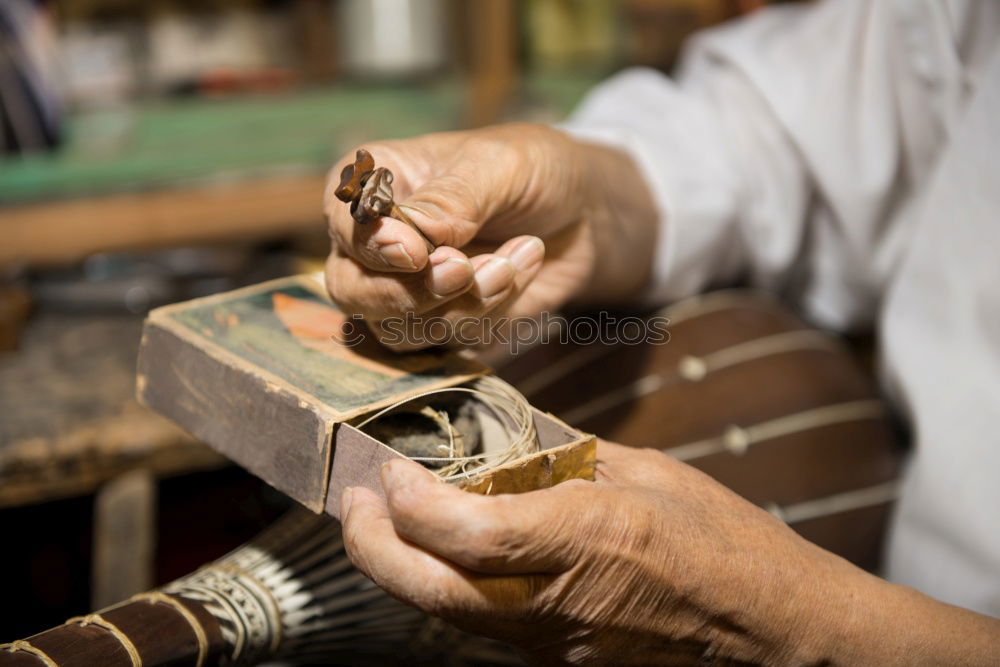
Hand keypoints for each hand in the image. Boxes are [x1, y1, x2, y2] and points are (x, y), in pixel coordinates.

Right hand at [323, 124, 656, 349]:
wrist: (585, 213)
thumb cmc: (534, 170)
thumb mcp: (500, 166)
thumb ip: (452, 197)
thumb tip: (413, 235)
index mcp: (375, 184)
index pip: (344, 223)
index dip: (372, 246)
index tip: (415, 252)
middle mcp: (378, 242)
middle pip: (352, 291)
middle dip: (410, 293)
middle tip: (465, 272)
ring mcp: (407, 289)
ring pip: (400, 327)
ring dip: (465, 302)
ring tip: (517, 257)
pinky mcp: (443, 325)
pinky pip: (449, 343)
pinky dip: (490, 314)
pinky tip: (523, 268)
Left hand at [340, 441, 999, 664]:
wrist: (773, 635)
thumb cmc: (726, 544)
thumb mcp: (649, 474)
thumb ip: (567, 458)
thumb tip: (508, 437)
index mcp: (589, 536)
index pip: (466, 532)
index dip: (410, 503)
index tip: (391, 470)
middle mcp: (560, 602)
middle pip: (433, 592)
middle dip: (373, 548)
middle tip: (356, 504)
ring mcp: (557, 645)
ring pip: (449, 618)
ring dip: (401, 571)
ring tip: (382, 525)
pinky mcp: (562, 663)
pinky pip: (486, 630)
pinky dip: (448, 592)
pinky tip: (445, 557)